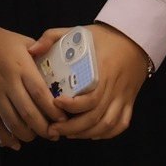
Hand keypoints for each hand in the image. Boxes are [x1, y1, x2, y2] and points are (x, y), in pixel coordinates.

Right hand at [0, 22, 60, 149]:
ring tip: (39, 134)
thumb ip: (45, 54)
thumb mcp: (26, 42)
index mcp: (21, 66)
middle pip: (28, 112)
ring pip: (13, 120)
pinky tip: (16, 142)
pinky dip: (6, 136)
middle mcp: (8, 81)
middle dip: (44, 127)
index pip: (40, 93)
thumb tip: (63, 68)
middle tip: (55, 132)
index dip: (53, 109)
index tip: (63, 117)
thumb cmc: (6, 42)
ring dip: (28, 133)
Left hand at [31, 24, 147, 141]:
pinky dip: (106, 134)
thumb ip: (52, 37)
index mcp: (102, 70)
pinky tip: (90, 134)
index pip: (90, 97)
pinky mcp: (130, 102)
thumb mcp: (76, 31)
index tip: (55, 104)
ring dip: (87, 133)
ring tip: (68, 133)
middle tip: (54, 128)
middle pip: (95, 117)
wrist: (133, 37)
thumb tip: (31, 51)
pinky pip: (121, 124)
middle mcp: (114, 87)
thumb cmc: (103, 37)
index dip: (72, 106)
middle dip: (73, 127)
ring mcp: (123, 97)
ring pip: (107, 124)